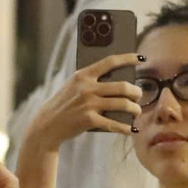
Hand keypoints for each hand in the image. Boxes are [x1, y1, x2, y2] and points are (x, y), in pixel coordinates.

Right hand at [24, 54, 142, 148]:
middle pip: (123, 86)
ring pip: (123, 104)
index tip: (140, 58)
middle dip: (136, 92)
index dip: (128, 58)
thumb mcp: (74, 85)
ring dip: (135, 109)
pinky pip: (114, 124)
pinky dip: (126, 128)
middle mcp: (87, 88)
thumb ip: (92, 80)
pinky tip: (131, 129)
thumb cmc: (65, 103)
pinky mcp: (89, 120)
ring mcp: (88, 104)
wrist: (47, 124)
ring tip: (137, 111)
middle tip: (139, 95)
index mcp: (83, 75)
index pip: (110, 62)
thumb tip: (120, 81)